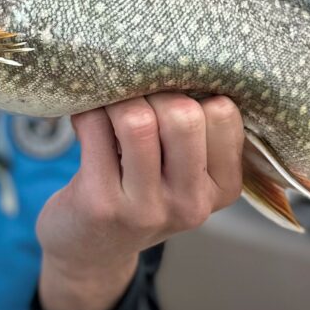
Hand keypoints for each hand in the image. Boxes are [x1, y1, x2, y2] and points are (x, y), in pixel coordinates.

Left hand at [35, 93, 242, 309]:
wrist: (90, 252)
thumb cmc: (141, 195)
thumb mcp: (184, 175)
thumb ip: (197, 132)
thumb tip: (181, 57)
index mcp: (223, 188)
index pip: (223, 112)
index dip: (192, 92)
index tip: (169, 97)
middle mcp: (191, 203)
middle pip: (183, 114)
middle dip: (154, 92)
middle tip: (136, 100)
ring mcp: (146, 208)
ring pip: (137, 120)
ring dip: (118, 101)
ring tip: (110, 109)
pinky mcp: (100, 204)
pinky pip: (95, 127)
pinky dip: (88, 112)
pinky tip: (86, 120)